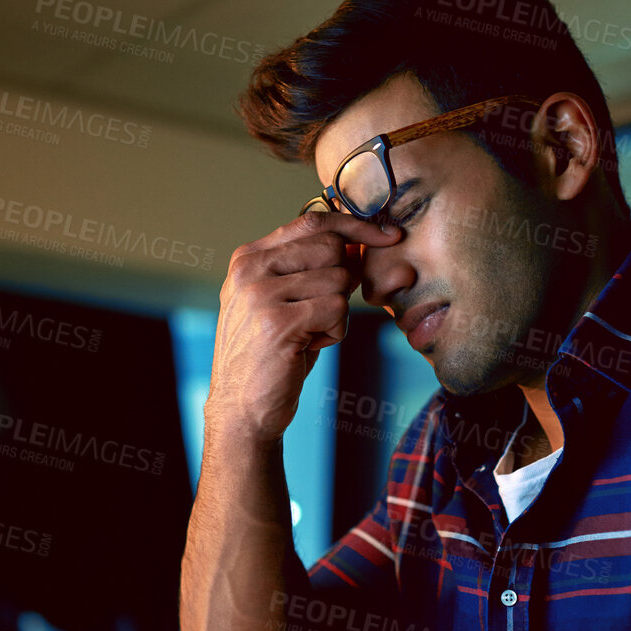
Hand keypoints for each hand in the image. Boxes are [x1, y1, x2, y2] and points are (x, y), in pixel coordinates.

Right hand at [207, 212, 402, 443]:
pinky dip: (335, 331)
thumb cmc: (271, 355)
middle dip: (343, 281)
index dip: (355, 225)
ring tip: (309, 335)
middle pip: (332, 247)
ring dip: (337, 313)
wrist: (242, 409)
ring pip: (339, 280)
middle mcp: (250, 269)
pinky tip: (308, 347)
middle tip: (321, 314)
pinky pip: (338, 309)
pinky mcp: (279, 322)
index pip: (312, 220)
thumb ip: (309, 269)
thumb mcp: (282, 301)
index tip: (388, 235)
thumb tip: (359, 242)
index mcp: (249, 258)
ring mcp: (261, 294)